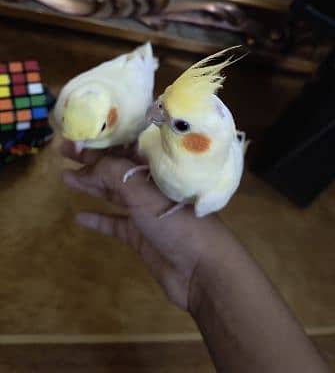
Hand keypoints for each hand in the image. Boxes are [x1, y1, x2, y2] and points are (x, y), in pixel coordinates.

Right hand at [62, 141, 227, 310]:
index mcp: (156, 170)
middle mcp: (151, 187)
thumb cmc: (176, 221)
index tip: (78, 135)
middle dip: (91, 160)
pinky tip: (80, 216)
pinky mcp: (140, 237)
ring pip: (113, 194)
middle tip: (64, 151)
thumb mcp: (143, 192)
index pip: (125, 148)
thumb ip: (114, 173)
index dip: (102, 141)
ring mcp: (145, 212)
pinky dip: (99, 219)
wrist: (201, 269)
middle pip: (116, 170)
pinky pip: (115, 224)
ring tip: (66, 176)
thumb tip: (89, 163)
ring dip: (91, 185)